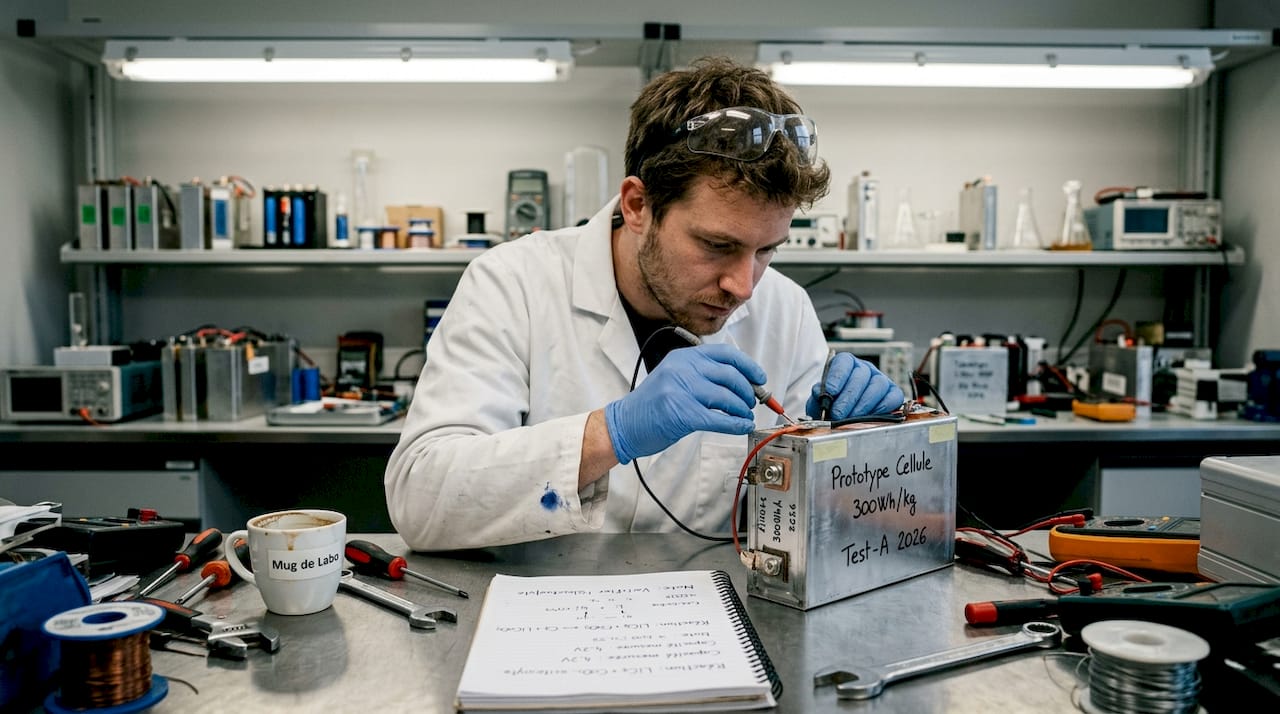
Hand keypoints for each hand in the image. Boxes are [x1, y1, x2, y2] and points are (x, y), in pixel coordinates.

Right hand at [605, 344, 765, 463]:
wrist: (624, 424)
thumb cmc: (653, 405)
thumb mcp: (675, 378)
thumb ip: (703, 375)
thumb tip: (743, 383)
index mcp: (683, 357)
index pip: (725, 354)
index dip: (748, 366)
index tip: (760, 379)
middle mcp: (682, 369)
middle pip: (730, 375)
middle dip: (748, 391)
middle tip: (752, 402)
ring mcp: (681, 391)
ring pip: (727, 398)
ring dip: (742, 409)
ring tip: (744, 416)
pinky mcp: (682, 414)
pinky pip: (719, 419)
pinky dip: (735, 424)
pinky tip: (741, 427)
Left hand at [806, 352, 903, 419]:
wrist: (841, 417)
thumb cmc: (831, 405)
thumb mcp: (820, 400)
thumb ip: (819, 395)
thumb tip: (820, 392)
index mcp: (846, 364)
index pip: (844, 361)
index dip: (837, 376)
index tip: (830, 392)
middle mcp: (864, 369)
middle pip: (861, 375)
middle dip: (848, 397)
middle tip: (838, 413)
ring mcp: (880, 380)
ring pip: (878, 384)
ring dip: (864, 404)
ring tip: (852, 418)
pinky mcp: (893, 393)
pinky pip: (894, 397)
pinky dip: (883, 407)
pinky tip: (871, 417)